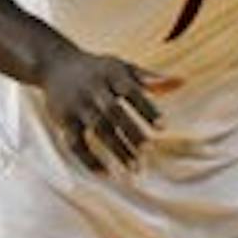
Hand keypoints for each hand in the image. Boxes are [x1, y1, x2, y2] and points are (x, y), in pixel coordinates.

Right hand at [40, 45, 177, 171]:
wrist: (54, 64)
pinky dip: (89, 159)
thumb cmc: (98, 68)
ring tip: (135, 169)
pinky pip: (76, 143)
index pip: (131, 91)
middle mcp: (93, 88)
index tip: (163, 128)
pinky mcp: (63, 119)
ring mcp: (77, 104)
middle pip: (113, 113)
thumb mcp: (123, 67)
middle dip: (131, 134)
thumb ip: (151, 78)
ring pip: (98, 129)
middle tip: (148, 154)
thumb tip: (183, 81)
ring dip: (116, 150)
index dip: (146, 109)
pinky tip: (105, 173)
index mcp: (111, 73)